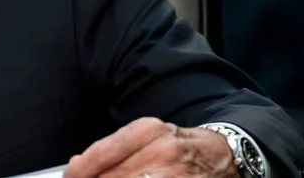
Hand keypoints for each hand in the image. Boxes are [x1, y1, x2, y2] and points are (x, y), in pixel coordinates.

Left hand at [64, 117, 237, 177]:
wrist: (226, 155)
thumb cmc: (181, 147)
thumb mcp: (147, 137)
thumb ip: (113, 150)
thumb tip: (77, 167)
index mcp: (147, 130)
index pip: (101, 154)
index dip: (80, 172)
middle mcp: (162, 151)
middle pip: (112, 176)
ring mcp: (175, 175)